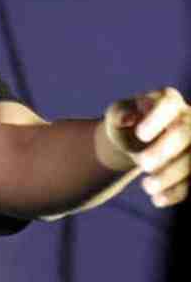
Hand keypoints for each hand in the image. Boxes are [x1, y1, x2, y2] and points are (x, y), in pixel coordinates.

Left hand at [104, 87, 190, 206]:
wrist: (132, 142)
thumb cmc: (125, 122)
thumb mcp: (116, 116)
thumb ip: (120, 114)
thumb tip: (128, 118)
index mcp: (168, 100)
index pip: (169, 103)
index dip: (158, 119)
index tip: (140, 134)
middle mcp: (188, 118)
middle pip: (184, 133)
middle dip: (165, 150)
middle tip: (143, 164)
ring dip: (171, 175)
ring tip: (146, 187)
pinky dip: (176, 192)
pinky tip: (157, 199)